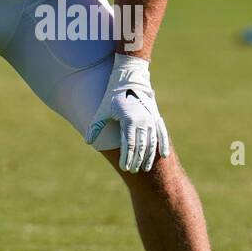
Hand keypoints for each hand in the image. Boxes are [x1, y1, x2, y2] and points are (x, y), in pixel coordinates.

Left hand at [85, 54, 169, 172]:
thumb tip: (88, 142)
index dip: (127, 158)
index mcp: (129, 120)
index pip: (129, 145)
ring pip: (151, 143)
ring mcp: (151, 119)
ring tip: (145, 168)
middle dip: (137, 160)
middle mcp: (142, 121)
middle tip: (133, 171)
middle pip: (141, 146)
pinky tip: (163, 155)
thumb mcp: (102, 110)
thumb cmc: (113, 95)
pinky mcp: (156, 117)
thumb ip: (95, 127)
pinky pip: (162, 133)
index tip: (124, 168)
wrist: (129, 79)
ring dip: (149, 156)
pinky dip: (163, 144)